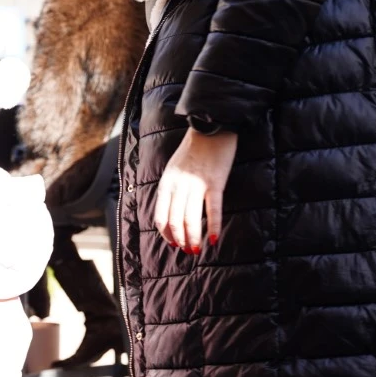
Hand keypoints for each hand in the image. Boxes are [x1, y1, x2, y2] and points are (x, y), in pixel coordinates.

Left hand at [153, 129, 237, 252]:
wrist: (211, 127)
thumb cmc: (193, 149)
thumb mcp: (173, 169)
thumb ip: (171, 188)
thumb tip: (173, 211)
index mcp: (166, 184)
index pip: (160, 216)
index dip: (165, 233)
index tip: (172, 242)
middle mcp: (178, 186)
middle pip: (175, 221)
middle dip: (179, 239)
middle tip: (186, 249)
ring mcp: (196, 184)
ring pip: (191, 219)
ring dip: (193, 237)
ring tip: (196, 248)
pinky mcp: (215, 182)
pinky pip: (213, 209)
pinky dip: (214, 226)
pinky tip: (214, 239)